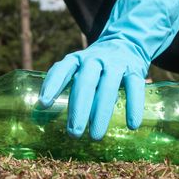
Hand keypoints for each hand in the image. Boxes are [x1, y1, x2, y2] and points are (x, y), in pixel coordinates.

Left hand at [39, 0, 178, 139]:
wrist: (127, 42)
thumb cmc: (96, 65)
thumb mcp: (79, 68)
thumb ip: (67, 86)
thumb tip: (44, 116)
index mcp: (77, 59)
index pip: (62, 69)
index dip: (52, 85)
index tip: (44, 104)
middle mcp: (95, 59)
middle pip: (85, 82)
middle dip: (79, 108)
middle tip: (73, 133)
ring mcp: (116, 63)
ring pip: (108, 87)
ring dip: (101, 112)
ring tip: (96, 136)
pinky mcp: (135, 70)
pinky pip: (134, 88)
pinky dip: (133, 106)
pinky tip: (131, 125)